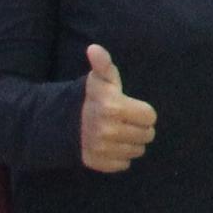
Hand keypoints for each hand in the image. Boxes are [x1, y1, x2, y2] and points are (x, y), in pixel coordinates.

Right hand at [78, 44, 156, 172]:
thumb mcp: (100, 79)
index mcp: (114, 108)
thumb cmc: (90, 98)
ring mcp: (103, 149)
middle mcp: (110, 131)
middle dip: (139, 128)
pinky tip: (110, 145)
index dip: (142, 112)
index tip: (129, 109)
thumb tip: (94, 48)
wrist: (62, 123)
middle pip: (147, 135)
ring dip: (131, 143)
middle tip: (123, 121)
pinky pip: (124, 164)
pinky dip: (119, 157)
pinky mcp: (98, 163)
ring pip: (137, 151)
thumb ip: (103, 64)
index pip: (150, 117)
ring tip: (117, 133)